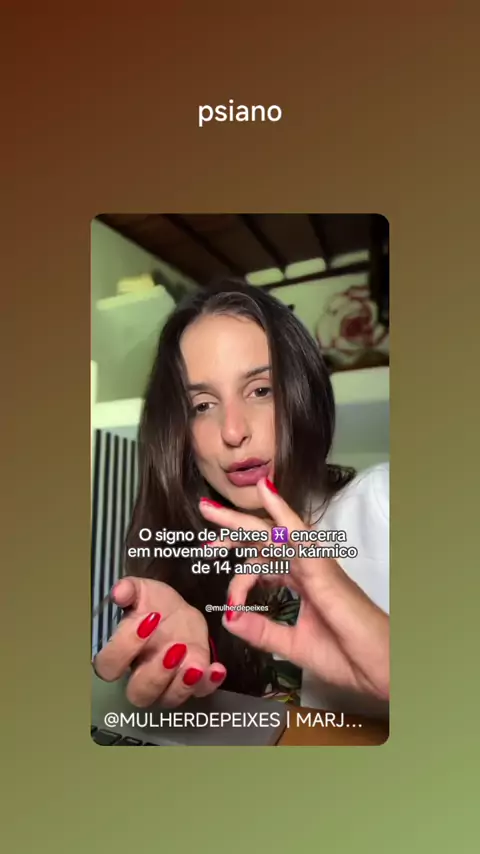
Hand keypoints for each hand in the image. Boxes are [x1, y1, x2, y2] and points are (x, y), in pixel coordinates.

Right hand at [93, 577, 225, 706]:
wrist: (180, 612)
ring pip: (168, 700)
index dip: (124, 647)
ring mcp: (168, 682)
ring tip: (195, 664)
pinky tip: (216, 669)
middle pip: (138, 694)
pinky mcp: (194, 682)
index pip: (109, 666)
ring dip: (182, 685)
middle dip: (156, 674)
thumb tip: (119, 592)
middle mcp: (141, 674)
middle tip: (175, 648)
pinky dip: (208, 684)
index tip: (148, 619)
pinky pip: (200, 693)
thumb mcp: (141, 591)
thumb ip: (128, 590)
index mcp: (122, 655)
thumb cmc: (154, 605)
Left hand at [199, 480, 388, 700]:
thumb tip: (228, 618)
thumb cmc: (346, 655)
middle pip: (263, 541)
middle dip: (232, 531)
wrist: (379, 667)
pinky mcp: (321, 567)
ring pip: (273, 532)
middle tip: (204, 519)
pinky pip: (298, 533)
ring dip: (241, 520)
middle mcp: (306, 566)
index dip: (238, 581)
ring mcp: (315, 563)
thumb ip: (261, 630)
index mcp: (301, 582)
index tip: (227, 607)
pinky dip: (282, 511)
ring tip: (211, 510)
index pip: (262, 566)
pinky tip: (265, 492)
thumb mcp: (292, 644)